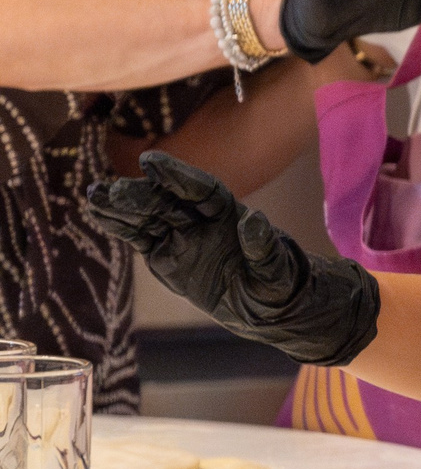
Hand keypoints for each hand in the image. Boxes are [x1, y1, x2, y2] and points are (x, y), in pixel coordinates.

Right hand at [86, 153, 379, 366]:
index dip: (177, 176)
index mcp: (230, 215)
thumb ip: (265, 249)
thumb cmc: (279, 285)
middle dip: (140, 195)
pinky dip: (120, 227)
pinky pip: (141, 238)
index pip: (201, 190)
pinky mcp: (167, 255)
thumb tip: (255, 220)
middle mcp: (202, 220)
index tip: (152, 162)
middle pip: (168, 202)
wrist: (268, 307)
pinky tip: (98, 214)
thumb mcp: (277, 272)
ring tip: (94, 196)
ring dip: (121, 207)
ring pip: (148, 217)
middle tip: (110, 189)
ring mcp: (182, 236)